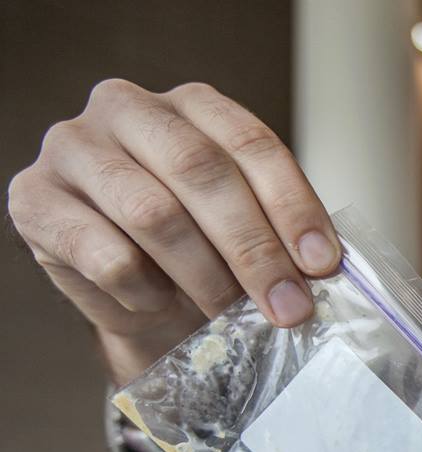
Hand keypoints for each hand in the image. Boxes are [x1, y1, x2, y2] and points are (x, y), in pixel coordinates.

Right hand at [7, 79, 340, 383]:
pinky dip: (147, 291)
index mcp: (191, 104)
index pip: (249, 142)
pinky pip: (107, 256)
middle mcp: (128, 109)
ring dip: (206, 276)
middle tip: (288, 306)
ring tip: (233, 313)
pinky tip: (161, 303)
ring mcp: (75, 150)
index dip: (291, 205)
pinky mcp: (35, 201)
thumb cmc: (200, 251)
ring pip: (154, 213)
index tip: (322, 264)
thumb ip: (279, 230)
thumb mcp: (246, 228)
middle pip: (201, 171)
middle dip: (254, 248)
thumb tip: (323, 267)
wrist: (139, 295)